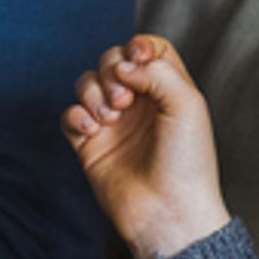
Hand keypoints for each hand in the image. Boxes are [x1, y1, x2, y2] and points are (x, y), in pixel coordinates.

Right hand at [60, 37, 232, 258]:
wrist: (168, 212)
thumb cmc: (187, 164)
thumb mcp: (188, 105)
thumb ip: (158, 72)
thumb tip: (124, 65)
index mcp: (168, 91)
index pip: (148, 50)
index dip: (139, 46)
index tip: (137, 58)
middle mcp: (140, 104)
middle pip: (113, 61)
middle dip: (112, 71)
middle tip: (125, 99)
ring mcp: (113, 124)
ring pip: (87, 83)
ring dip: (93, 93)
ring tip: (110, 118)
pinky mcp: (90, 145)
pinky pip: (70, 115)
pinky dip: (76, 116)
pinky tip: (92, 131)